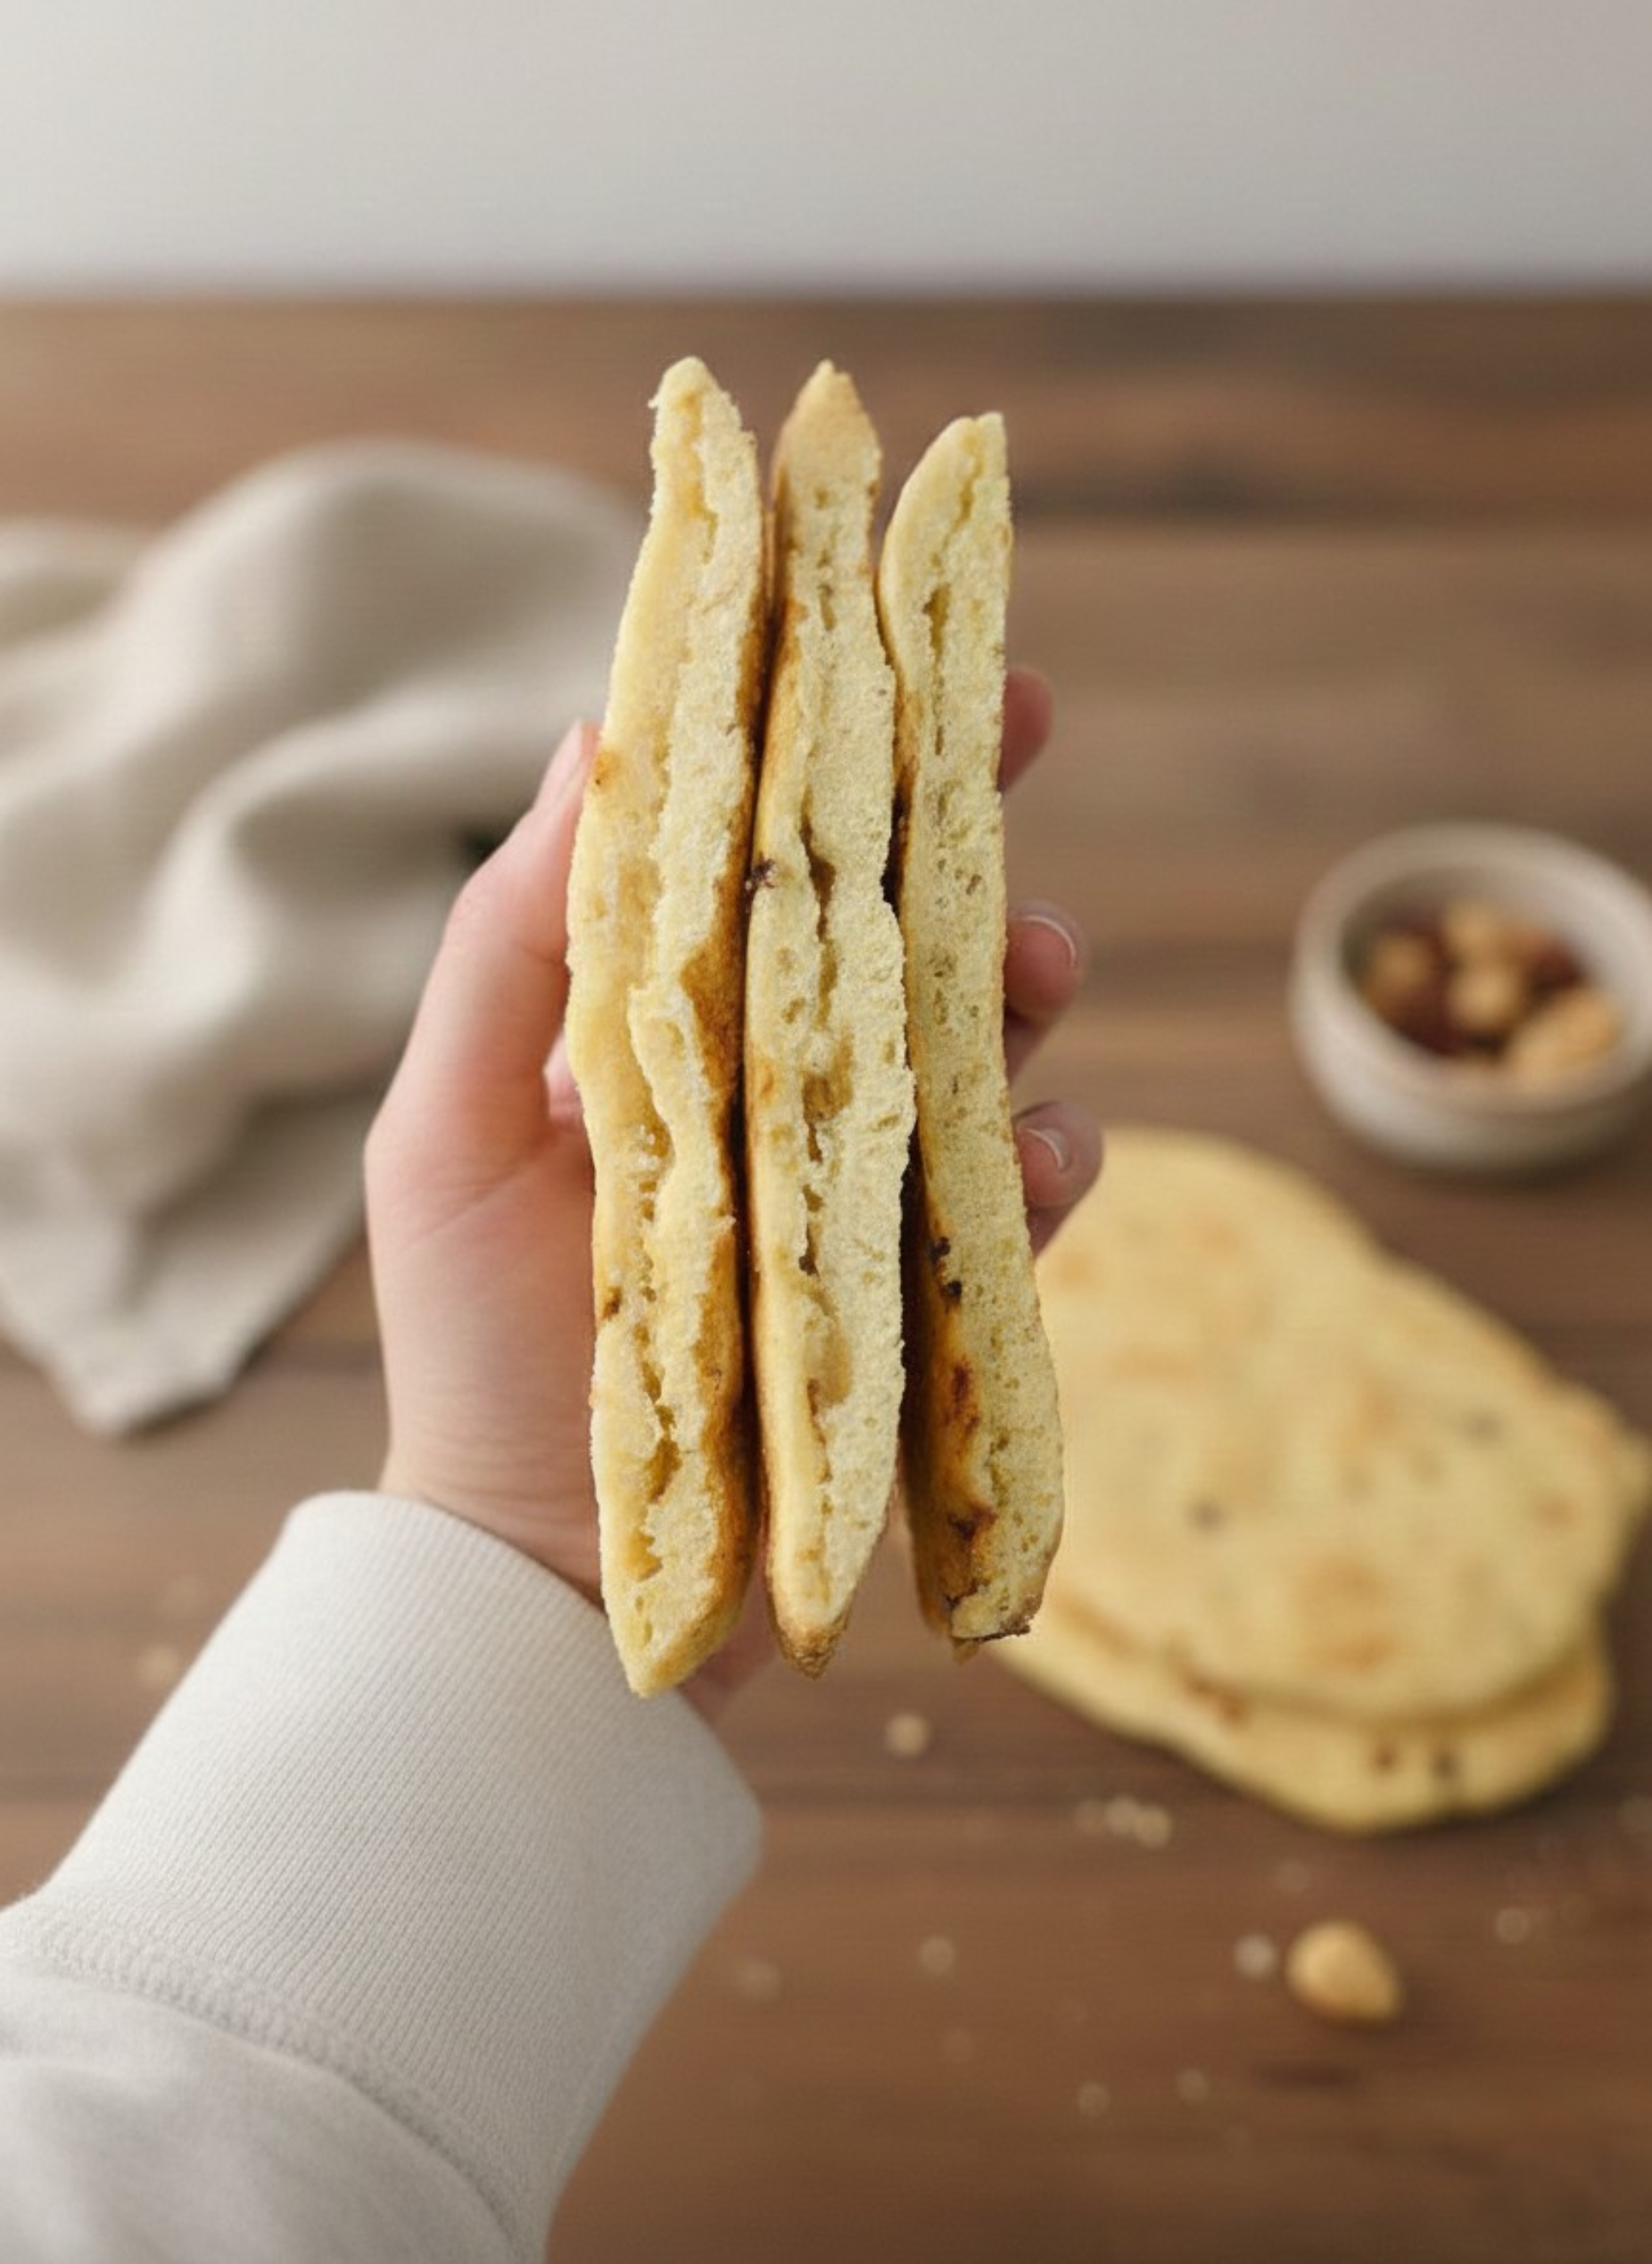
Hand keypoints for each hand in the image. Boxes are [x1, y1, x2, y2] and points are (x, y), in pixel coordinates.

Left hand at [365, 671, 1099, 1709]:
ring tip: (1045, 957)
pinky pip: (1013, 1197)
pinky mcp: (920, 1282)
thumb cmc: (476, 1343)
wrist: (548, 1561)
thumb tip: (589, 736)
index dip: (815, 729)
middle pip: (883, 908)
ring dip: (1024, 974)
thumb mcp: (444, 1130)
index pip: (748, 842)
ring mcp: (854, 1177)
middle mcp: (767, 1076)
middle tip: (1021, 711)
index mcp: (657, 1017)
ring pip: (974, 1036)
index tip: (875, 616)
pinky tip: (1044, 1152)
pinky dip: (1046, 1164)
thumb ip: (508, 945)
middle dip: (954, 803)